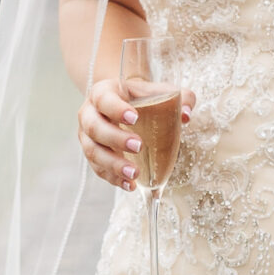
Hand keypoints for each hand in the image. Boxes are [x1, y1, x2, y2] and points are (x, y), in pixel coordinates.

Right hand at [77, 78, 195, 190]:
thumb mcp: (160, 90)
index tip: (134, 118)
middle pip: (94, 128)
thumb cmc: (143, 97)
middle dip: (115, 139)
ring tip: (134, 173)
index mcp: (103, 93)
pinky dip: (113, 178)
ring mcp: (87, 136)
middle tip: (138, 146)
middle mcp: (89, 114)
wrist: (125, 103)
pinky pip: (98, 169)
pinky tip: (130, 184)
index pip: (104, 99)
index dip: (116, 109)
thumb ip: (180, 97)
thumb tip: (186, 114)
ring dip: (113, 164)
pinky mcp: (92, 154)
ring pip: (93, 151)